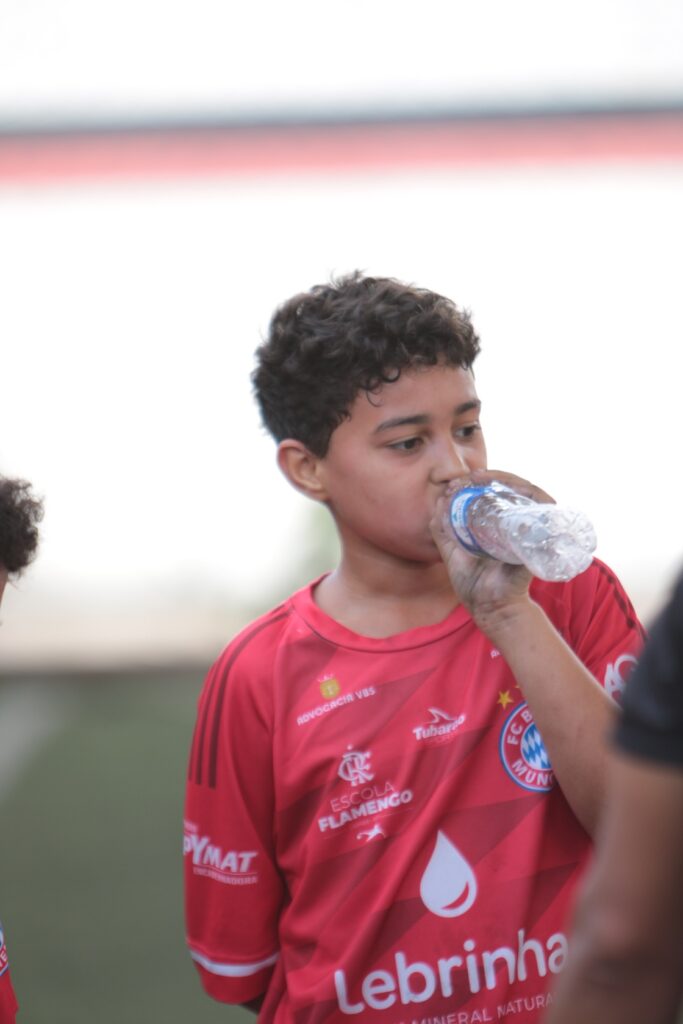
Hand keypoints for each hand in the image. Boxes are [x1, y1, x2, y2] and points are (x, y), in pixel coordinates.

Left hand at [430, 469, 553, 627]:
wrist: (488, 607)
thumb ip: (443, 529)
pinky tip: (517, 489)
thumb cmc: (473, 581)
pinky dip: (537, 496)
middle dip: (492, 477)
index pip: (497, 491)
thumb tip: (439, 501)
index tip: (457, 483)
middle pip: (513, 487)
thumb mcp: (451, 550)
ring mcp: (531, 530)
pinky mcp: (540, 539)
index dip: (479, 481)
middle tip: (468, 478)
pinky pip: (546, 511)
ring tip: (481, 479)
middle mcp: (518, 522)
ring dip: (506, 480)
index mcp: (499, 523)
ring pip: (528, 491)